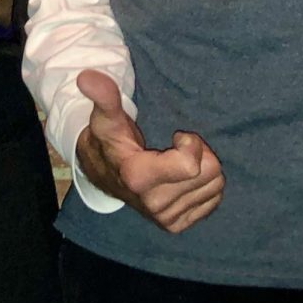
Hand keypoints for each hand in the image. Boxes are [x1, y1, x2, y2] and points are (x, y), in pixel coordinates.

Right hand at [74, 69, 223, 232]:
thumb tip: (86, 77)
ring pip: (215, 185)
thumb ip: (104, 97)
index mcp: (138, 177)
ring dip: (203, 168)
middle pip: (210, 172)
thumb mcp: (107, 117)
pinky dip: (204, 185)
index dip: (190, 143)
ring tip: (179, 161)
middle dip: (199, 153)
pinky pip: (213, 200)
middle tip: (178, 147)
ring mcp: (166, 218)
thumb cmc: (110, 140)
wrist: (104, 174)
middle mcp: (154, 203)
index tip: (176, 136)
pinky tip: (183, 177)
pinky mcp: (176, 225)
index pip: (192, 164)